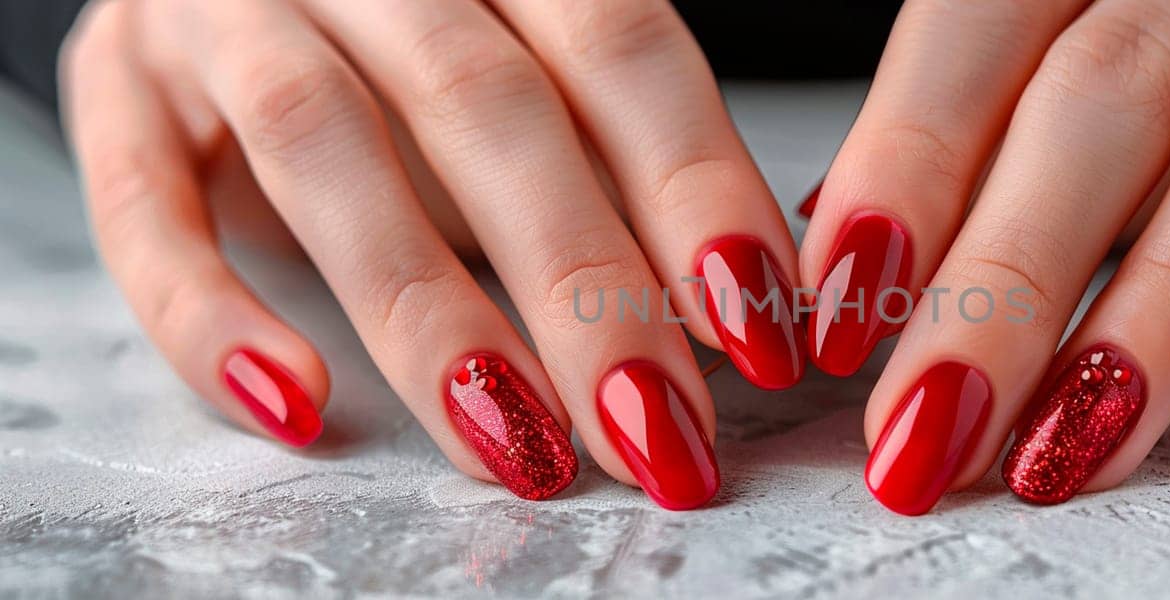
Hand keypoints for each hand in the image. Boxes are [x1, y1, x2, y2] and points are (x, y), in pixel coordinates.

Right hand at [62, 0, 806, 508]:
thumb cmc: (415, 50)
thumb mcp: (531, 77)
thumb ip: (616, 162)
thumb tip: (734, 302)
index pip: (617, 45)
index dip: (694, 187)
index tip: (760, 326)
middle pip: (484, 105)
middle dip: (583, 282)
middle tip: (658, 427)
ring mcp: (222, 12)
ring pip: (323, 146)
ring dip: (430, 318)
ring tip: (522, 448)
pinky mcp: (119, 90)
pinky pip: (147, 208)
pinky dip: (212, 317)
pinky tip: (299, 404)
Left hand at [798, 0, 1169, 513]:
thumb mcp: (1058, 73)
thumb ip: (965, 144)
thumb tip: (840, 265)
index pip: (981, 24)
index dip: (905, 167)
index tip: (839, 315)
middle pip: (1111, 89)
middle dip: (1010, 274)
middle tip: (931, 421)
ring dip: (1165, 307)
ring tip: (1072, 447)